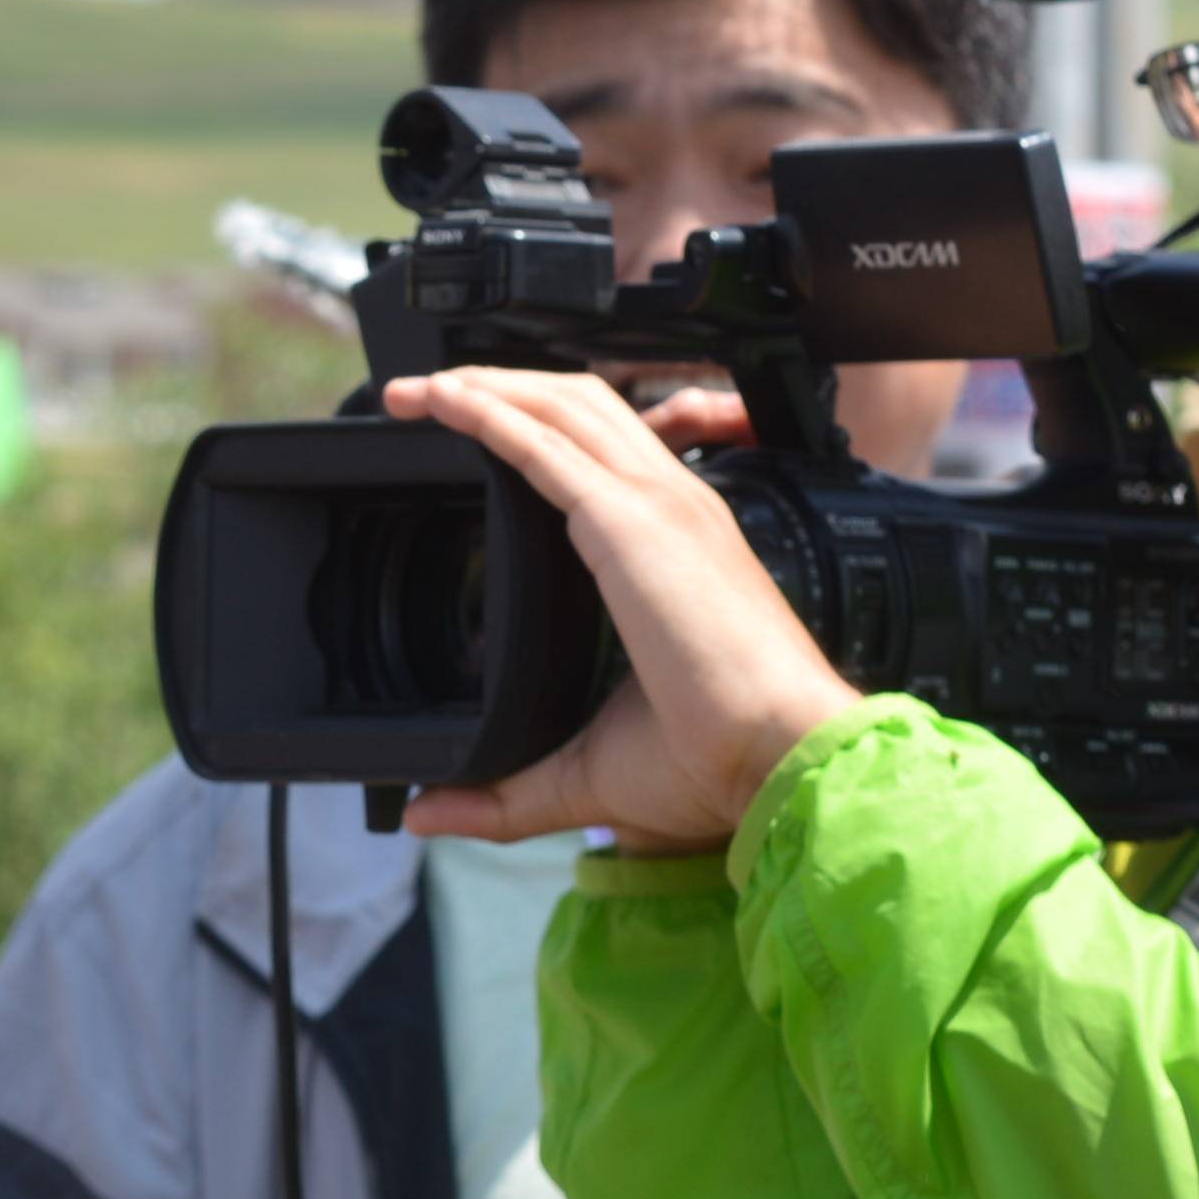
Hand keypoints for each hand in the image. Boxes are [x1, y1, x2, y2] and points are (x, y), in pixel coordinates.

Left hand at [385, 372, 863, 855]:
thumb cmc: (718, 761)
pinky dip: (488, 414)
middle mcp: (674, 506)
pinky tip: (441, 405)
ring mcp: (659, 503)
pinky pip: (544, 444)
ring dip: (485, 385)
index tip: (473, 430)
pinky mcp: (631, 521)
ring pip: (563, 404)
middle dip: (502, 385)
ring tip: (416, 391)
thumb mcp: (588, 772)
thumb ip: (505, 792)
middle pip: (582, 405)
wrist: (781, 754)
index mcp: (679, 544)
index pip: (607, 453)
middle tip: (423, 396)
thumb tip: (432, 812)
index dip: (540, 426)